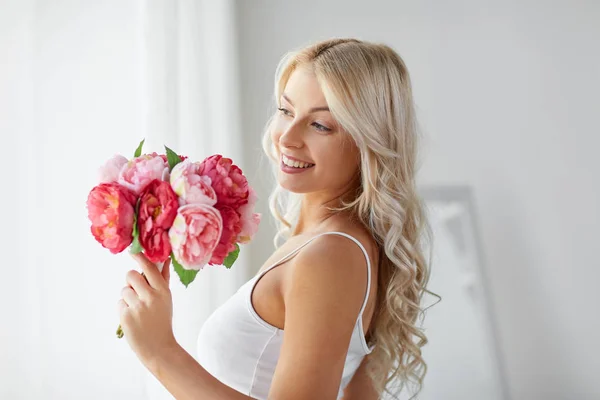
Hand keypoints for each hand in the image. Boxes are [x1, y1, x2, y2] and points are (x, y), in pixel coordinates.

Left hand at [117, 252, 176, 366]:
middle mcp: (150, 297)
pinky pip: (120, 303)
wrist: (158, 347)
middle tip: (137, 291)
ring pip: (124, 290)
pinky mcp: (126, 316)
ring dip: (128, 297)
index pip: (149, 268)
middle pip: (131, 275)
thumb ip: (163, 278)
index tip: (133, 250)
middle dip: (131, 281)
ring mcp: (137, 307)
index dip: (140, 257)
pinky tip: (133, 318)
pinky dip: (124, 309)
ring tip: (138, 309)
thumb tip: (164, 259)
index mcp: (163, 291)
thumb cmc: (162, 320)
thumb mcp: (166, 299)